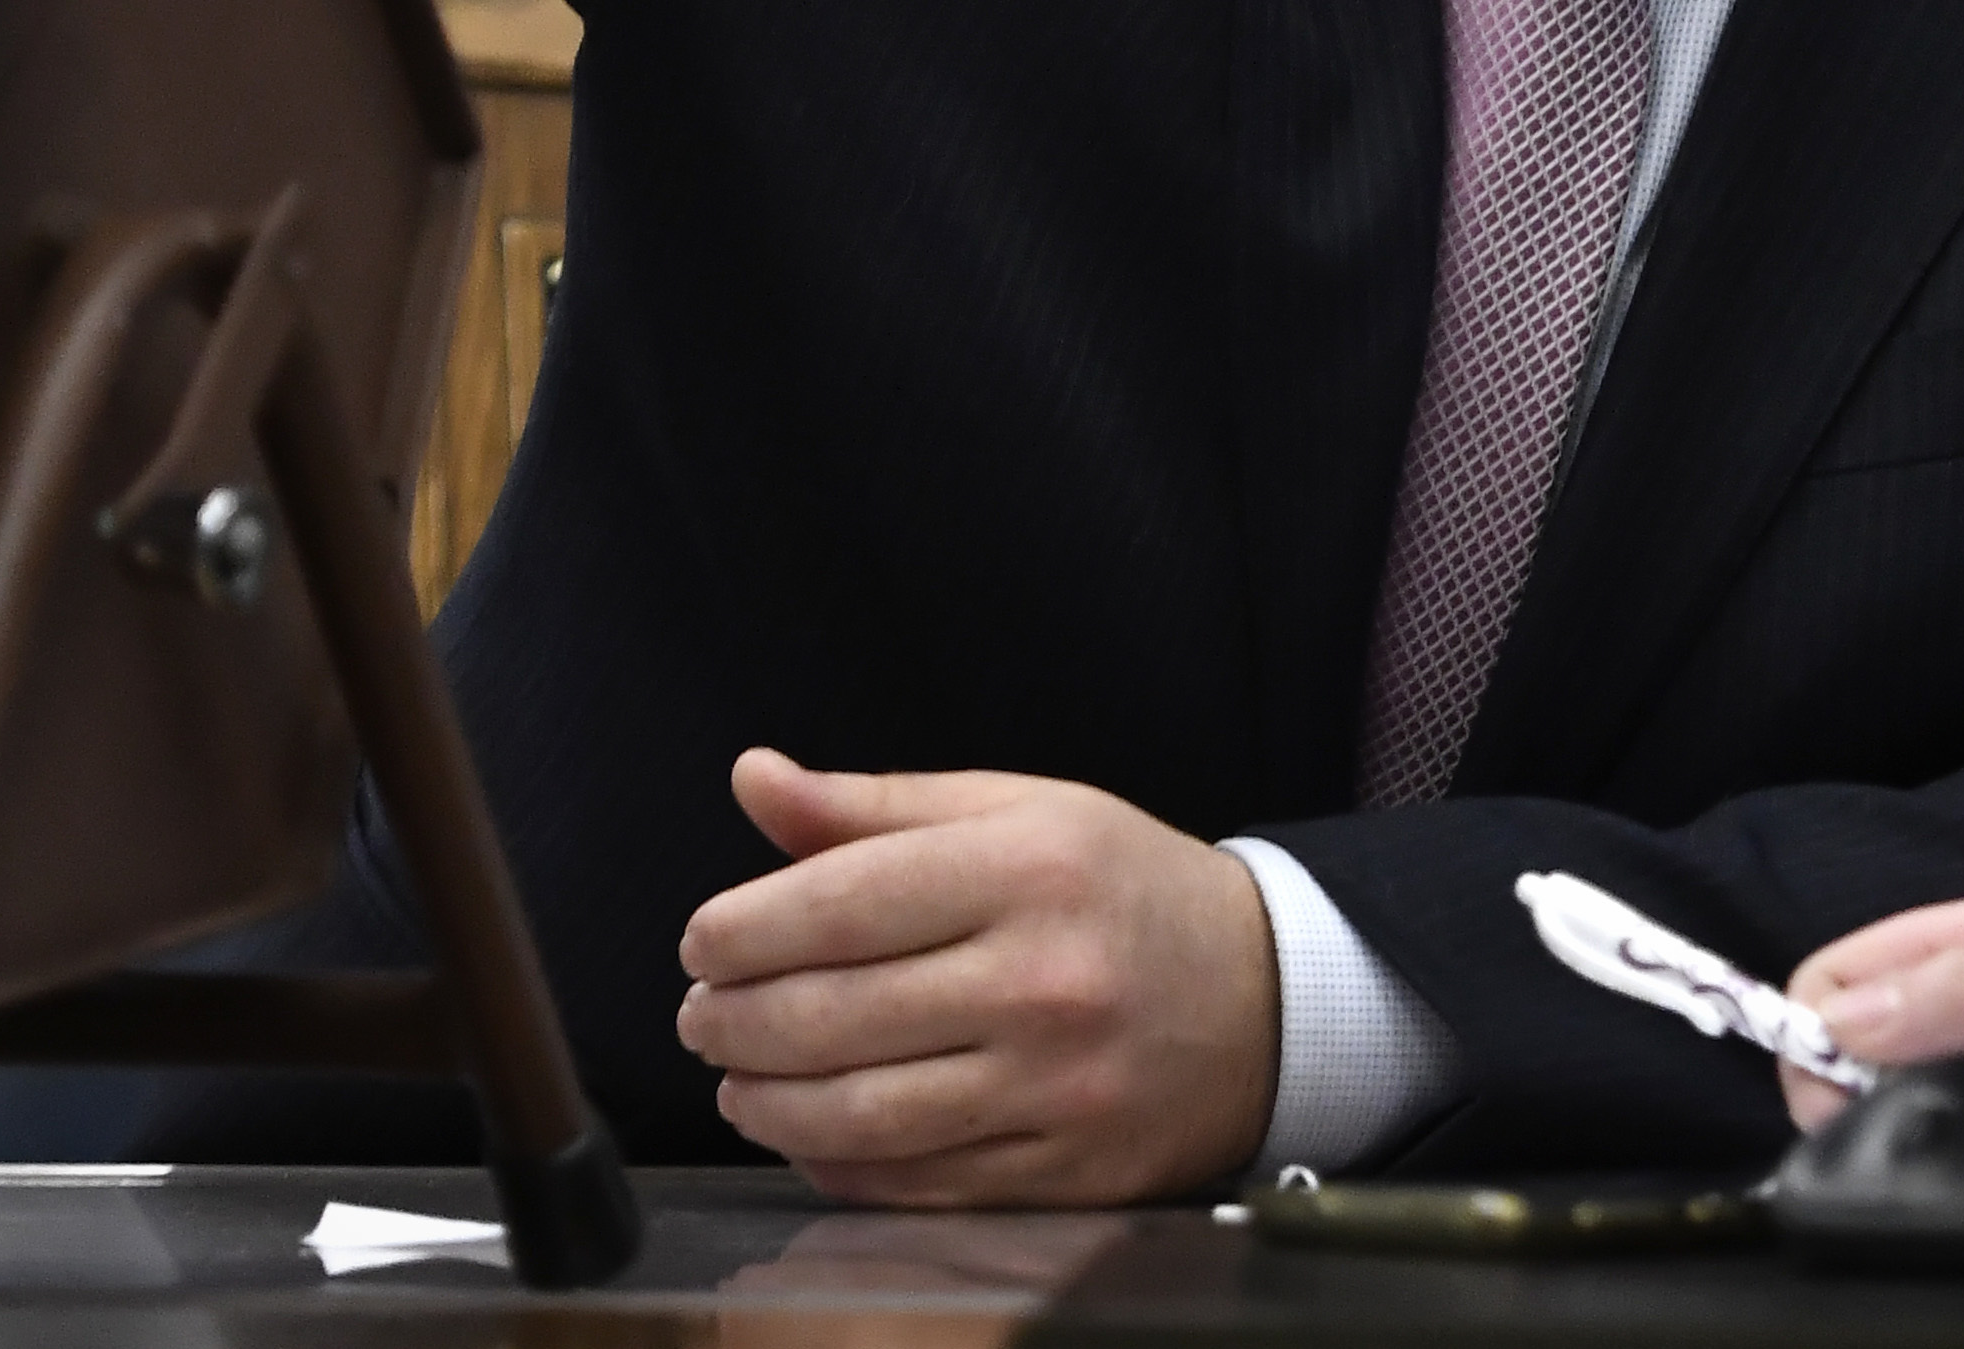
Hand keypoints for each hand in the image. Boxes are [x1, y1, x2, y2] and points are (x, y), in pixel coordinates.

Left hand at [672, 752, 1279, 1204]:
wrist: (1264, 997)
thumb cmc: (1121, 887)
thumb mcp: (1017, 811)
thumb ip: (875, 806)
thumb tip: (753, 779)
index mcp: (1026, 868)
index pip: (841, 903)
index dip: (743, 929)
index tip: (700, 942)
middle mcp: (1042, 979)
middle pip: (835, 1015)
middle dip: (735, 1021)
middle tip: (700, 1016)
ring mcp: (1056, 1086)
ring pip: (863, 1114)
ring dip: (768, 1104)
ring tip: (737, 1080)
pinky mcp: (1065, 1172)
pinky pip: (918, 1185)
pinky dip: (839, 1166)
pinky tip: (808, 1135)